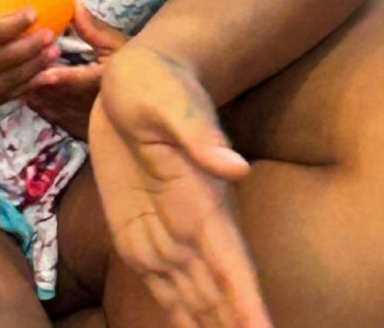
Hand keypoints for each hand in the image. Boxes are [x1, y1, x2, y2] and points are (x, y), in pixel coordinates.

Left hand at [24, 1, 128, 137]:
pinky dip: (49, 113)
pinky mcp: (90, 127)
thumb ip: (93, 28)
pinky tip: (36, 105)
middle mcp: (95, 102)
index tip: (37, 73)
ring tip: (19, 90)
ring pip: (60, 111)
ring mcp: (92, 118)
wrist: (150, 92)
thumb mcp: (116, 43)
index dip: (55, 77)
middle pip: (62, 97)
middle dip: (40, 89)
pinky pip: (65, 122)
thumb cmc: (135, 62)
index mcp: (102, 79)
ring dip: (41, 101)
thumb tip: (73, 6)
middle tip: (16, 78)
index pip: (75, 80)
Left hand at [88, 44, 271, 327]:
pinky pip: (162, 285)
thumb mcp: (172, 102)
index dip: (248, 306)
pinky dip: (178, 317)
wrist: (135, 79)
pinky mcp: (140, 234)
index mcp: (204, 202)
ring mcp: (167, 235)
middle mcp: (193, 228)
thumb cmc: (157, 83)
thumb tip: (237, 166)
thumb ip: (200, 136)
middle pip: (217, 296)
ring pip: (193, 300)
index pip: (233, 267)